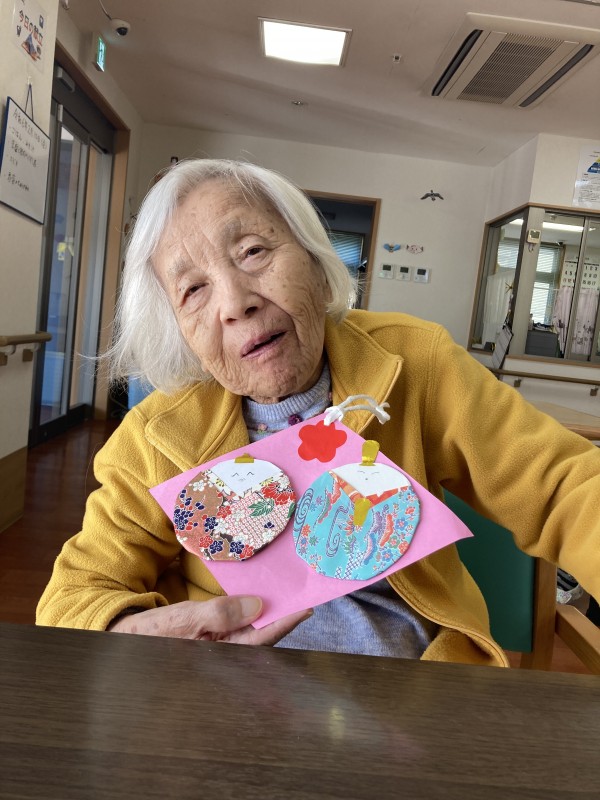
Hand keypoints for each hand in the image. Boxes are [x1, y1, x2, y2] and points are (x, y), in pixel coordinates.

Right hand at [107, 596, 311, 645]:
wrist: (120, 639)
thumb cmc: (149, 635)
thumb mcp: (182, 621)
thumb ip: (219, 614)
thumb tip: (256, 606)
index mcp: (221, 653)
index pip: (263, 637)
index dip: (287, 621)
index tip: (308, 606)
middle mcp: (224, 651)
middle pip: (263, 633)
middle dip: (283, 614)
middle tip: (304, 593)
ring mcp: (218, 645)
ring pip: (252, 628)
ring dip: (268, 610)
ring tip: (287, 592)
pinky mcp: (211, 637)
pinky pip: (238, 623)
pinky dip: (250, 609)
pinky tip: (257, 597)